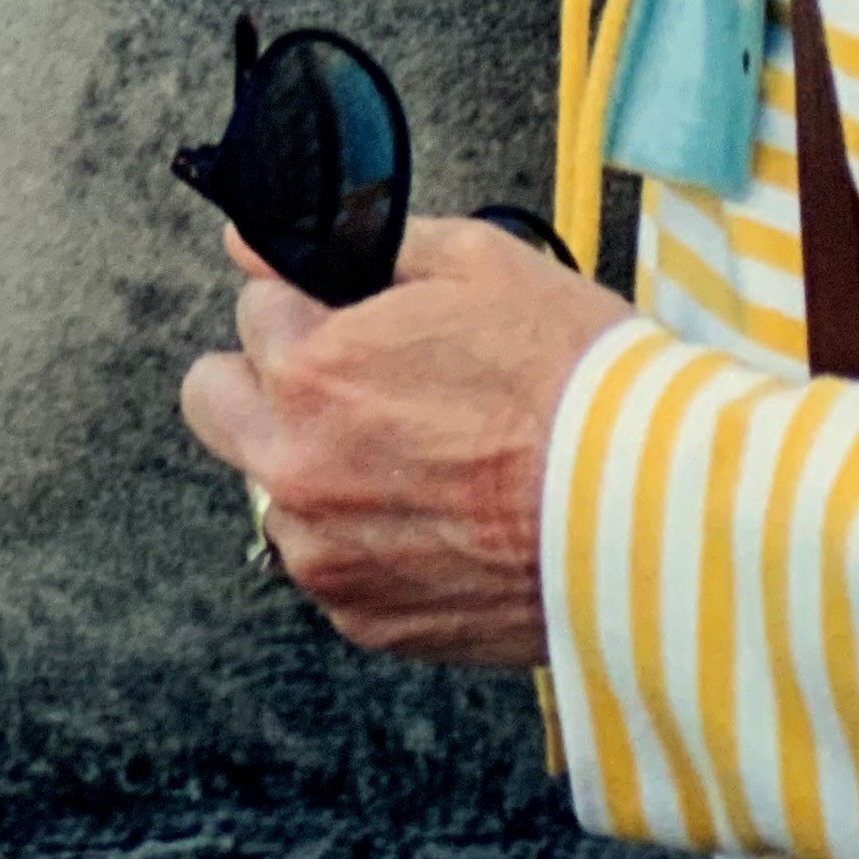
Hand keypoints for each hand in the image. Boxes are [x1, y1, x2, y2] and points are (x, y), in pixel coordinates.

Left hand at [179, 215, 632, 664]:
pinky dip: (368, 536)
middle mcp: (296, 469)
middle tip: (353, 378)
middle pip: (214, 404)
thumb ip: (359, 241)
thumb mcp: (478, 261)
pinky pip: (330, 563)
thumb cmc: (570, 376)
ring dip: (318, 465)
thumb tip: (256, 237)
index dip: (312, 303)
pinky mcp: (366, 621)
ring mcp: (326, 556)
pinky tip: (443, 510)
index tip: (355, 315)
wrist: (644, 506)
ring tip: (420, 453)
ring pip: (272, 491)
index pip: (252, 311)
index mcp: (312, 371)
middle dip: (268, 379)